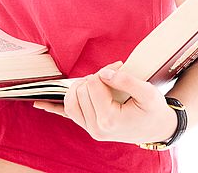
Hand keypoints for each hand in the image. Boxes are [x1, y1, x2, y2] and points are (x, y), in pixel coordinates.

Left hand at [33, 61, 177, 143]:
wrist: (158, 128)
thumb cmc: (153, 110)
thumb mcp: (148, 92)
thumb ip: (126, 80)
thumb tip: (104, 72)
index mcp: (109, 120)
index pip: (93, 84)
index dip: (105, 71)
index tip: (118, 68)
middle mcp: (96, 128)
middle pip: (80, 90)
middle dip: (94, 77)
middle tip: (111, 75)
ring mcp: (90, 129)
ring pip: (70, 100)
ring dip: (81, 86)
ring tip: (97, 82)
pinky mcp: (89, 126)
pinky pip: (66, 115)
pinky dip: (52, 108)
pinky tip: (39, 104)